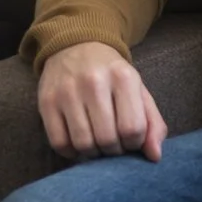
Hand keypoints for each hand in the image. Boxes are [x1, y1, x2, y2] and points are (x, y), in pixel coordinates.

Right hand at [36, 42, 167, 161]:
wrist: (75, 45)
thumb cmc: (111, 75)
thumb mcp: (138, 91)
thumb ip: (153, 124)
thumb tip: (154, 156)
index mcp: (122, 77)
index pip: (133, 129)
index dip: (134, 143)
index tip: (129, 137)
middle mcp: (93, 81)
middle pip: (107, 140)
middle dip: (113, 150)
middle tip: (112, 141)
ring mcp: (67, 90)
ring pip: (83, 144)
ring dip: (92, 152)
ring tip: (95, 141)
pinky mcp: (46, 101)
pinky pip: (59, 143)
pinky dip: (70, 151)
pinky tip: (76, 140)